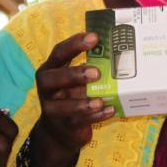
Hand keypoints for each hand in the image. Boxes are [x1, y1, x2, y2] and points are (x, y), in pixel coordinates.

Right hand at [30, 32, 113, 166]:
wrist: (60, 130)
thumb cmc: (72, 96)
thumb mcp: (76, 80)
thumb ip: (89, 66)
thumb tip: (118, 49)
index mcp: (51, 70)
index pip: (59, 53)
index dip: (75, 44)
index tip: (94, 37)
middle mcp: (47, 88)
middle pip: (52, 79)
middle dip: (73, 75)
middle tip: (95, 72)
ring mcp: (52, 109)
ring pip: (62, 106)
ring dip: (83, 103)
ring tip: (100, 100)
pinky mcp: (64, 125)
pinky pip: (78, 121)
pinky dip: (95, 116)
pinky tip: (110, 110)